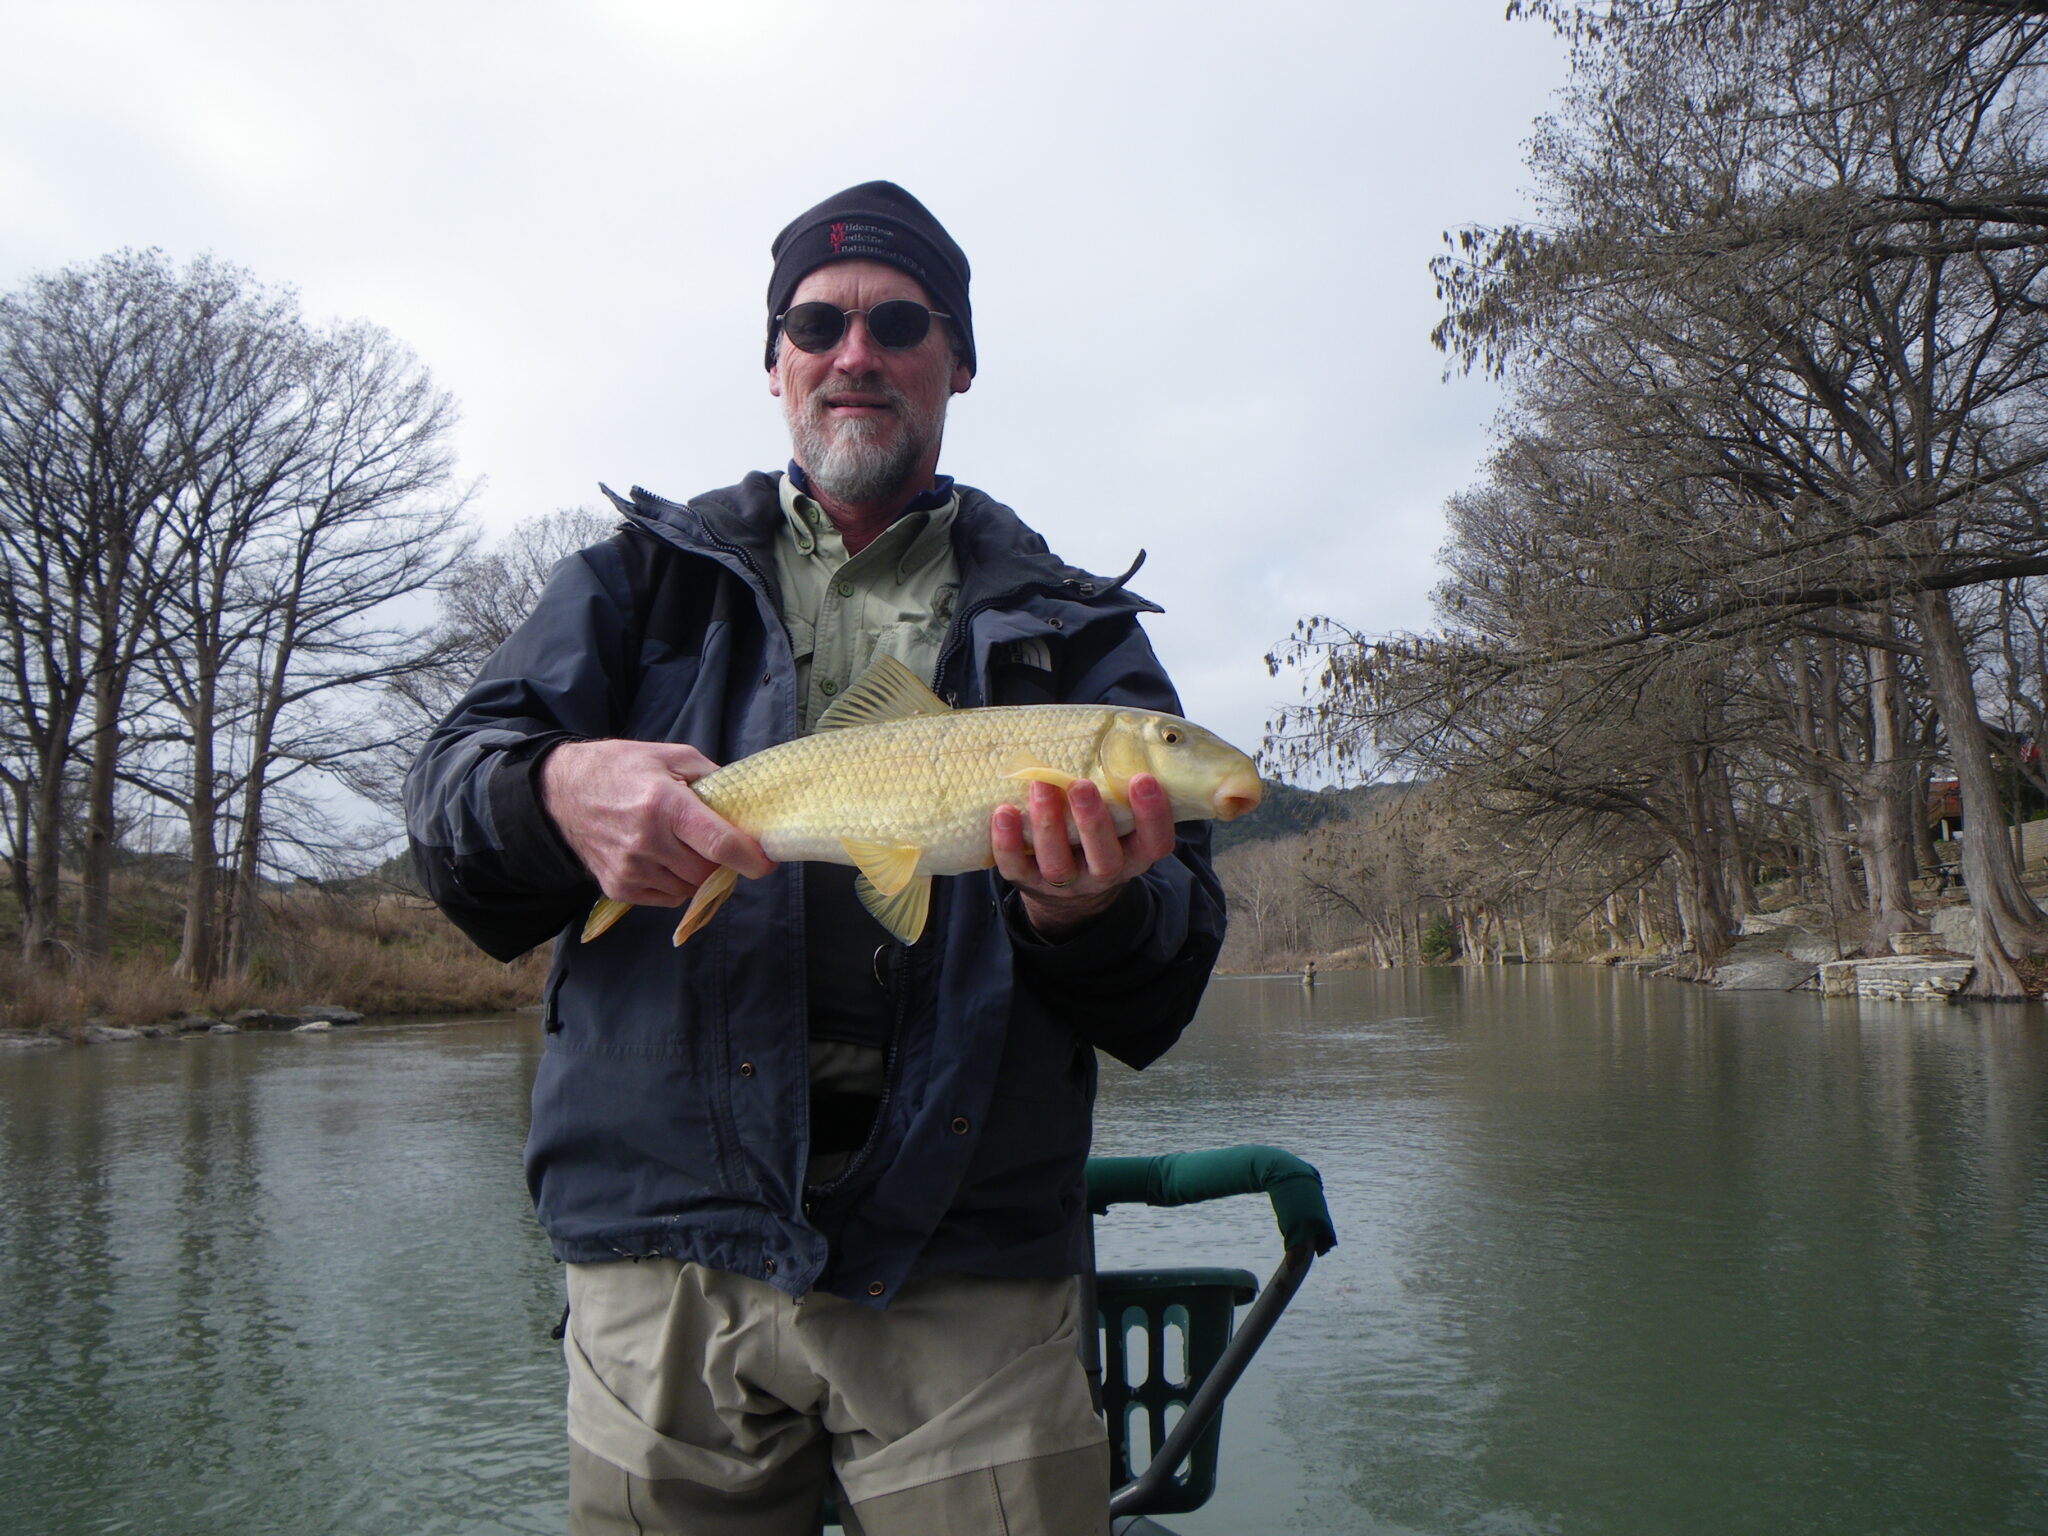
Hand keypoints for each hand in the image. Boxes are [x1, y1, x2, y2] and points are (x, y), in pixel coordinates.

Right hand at [539, 739, 773, 906]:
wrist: (561, 791)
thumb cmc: (621, 768)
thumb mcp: (671, 756)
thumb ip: (712, 778)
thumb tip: (745, 803)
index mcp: (665, 805)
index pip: (718, 844)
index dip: (750, 858)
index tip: (767, 862)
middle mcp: (647, 842)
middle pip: (706, 870)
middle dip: (721, 861)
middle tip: (718, 844)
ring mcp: (631, 869)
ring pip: (688, 888)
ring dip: (697, 873)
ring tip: (685, 847)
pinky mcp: (618, 888)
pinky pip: (666, 898)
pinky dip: (675, 884)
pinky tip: (664, 859)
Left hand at [991, 773, 1176, 938]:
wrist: (1071, 891)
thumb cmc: (1098, 833)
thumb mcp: (1120, 818)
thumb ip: (1119, 788)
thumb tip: (1114, 730)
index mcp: (1134, 854)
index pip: (1155, 842)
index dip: (1153, 815)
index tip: (1142, 779)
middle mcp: (1104, 872)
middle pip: (1104, 857)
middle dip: (1092, 821)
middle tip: (1081, 785)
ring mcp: (1066, 882)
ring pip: (1058, 864)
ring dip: (1048, 824)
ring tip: (1040, 785)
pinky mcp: (1029, 882)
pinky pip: (1016, 868)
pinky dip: (1007, 842)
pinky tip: (1004, 812)